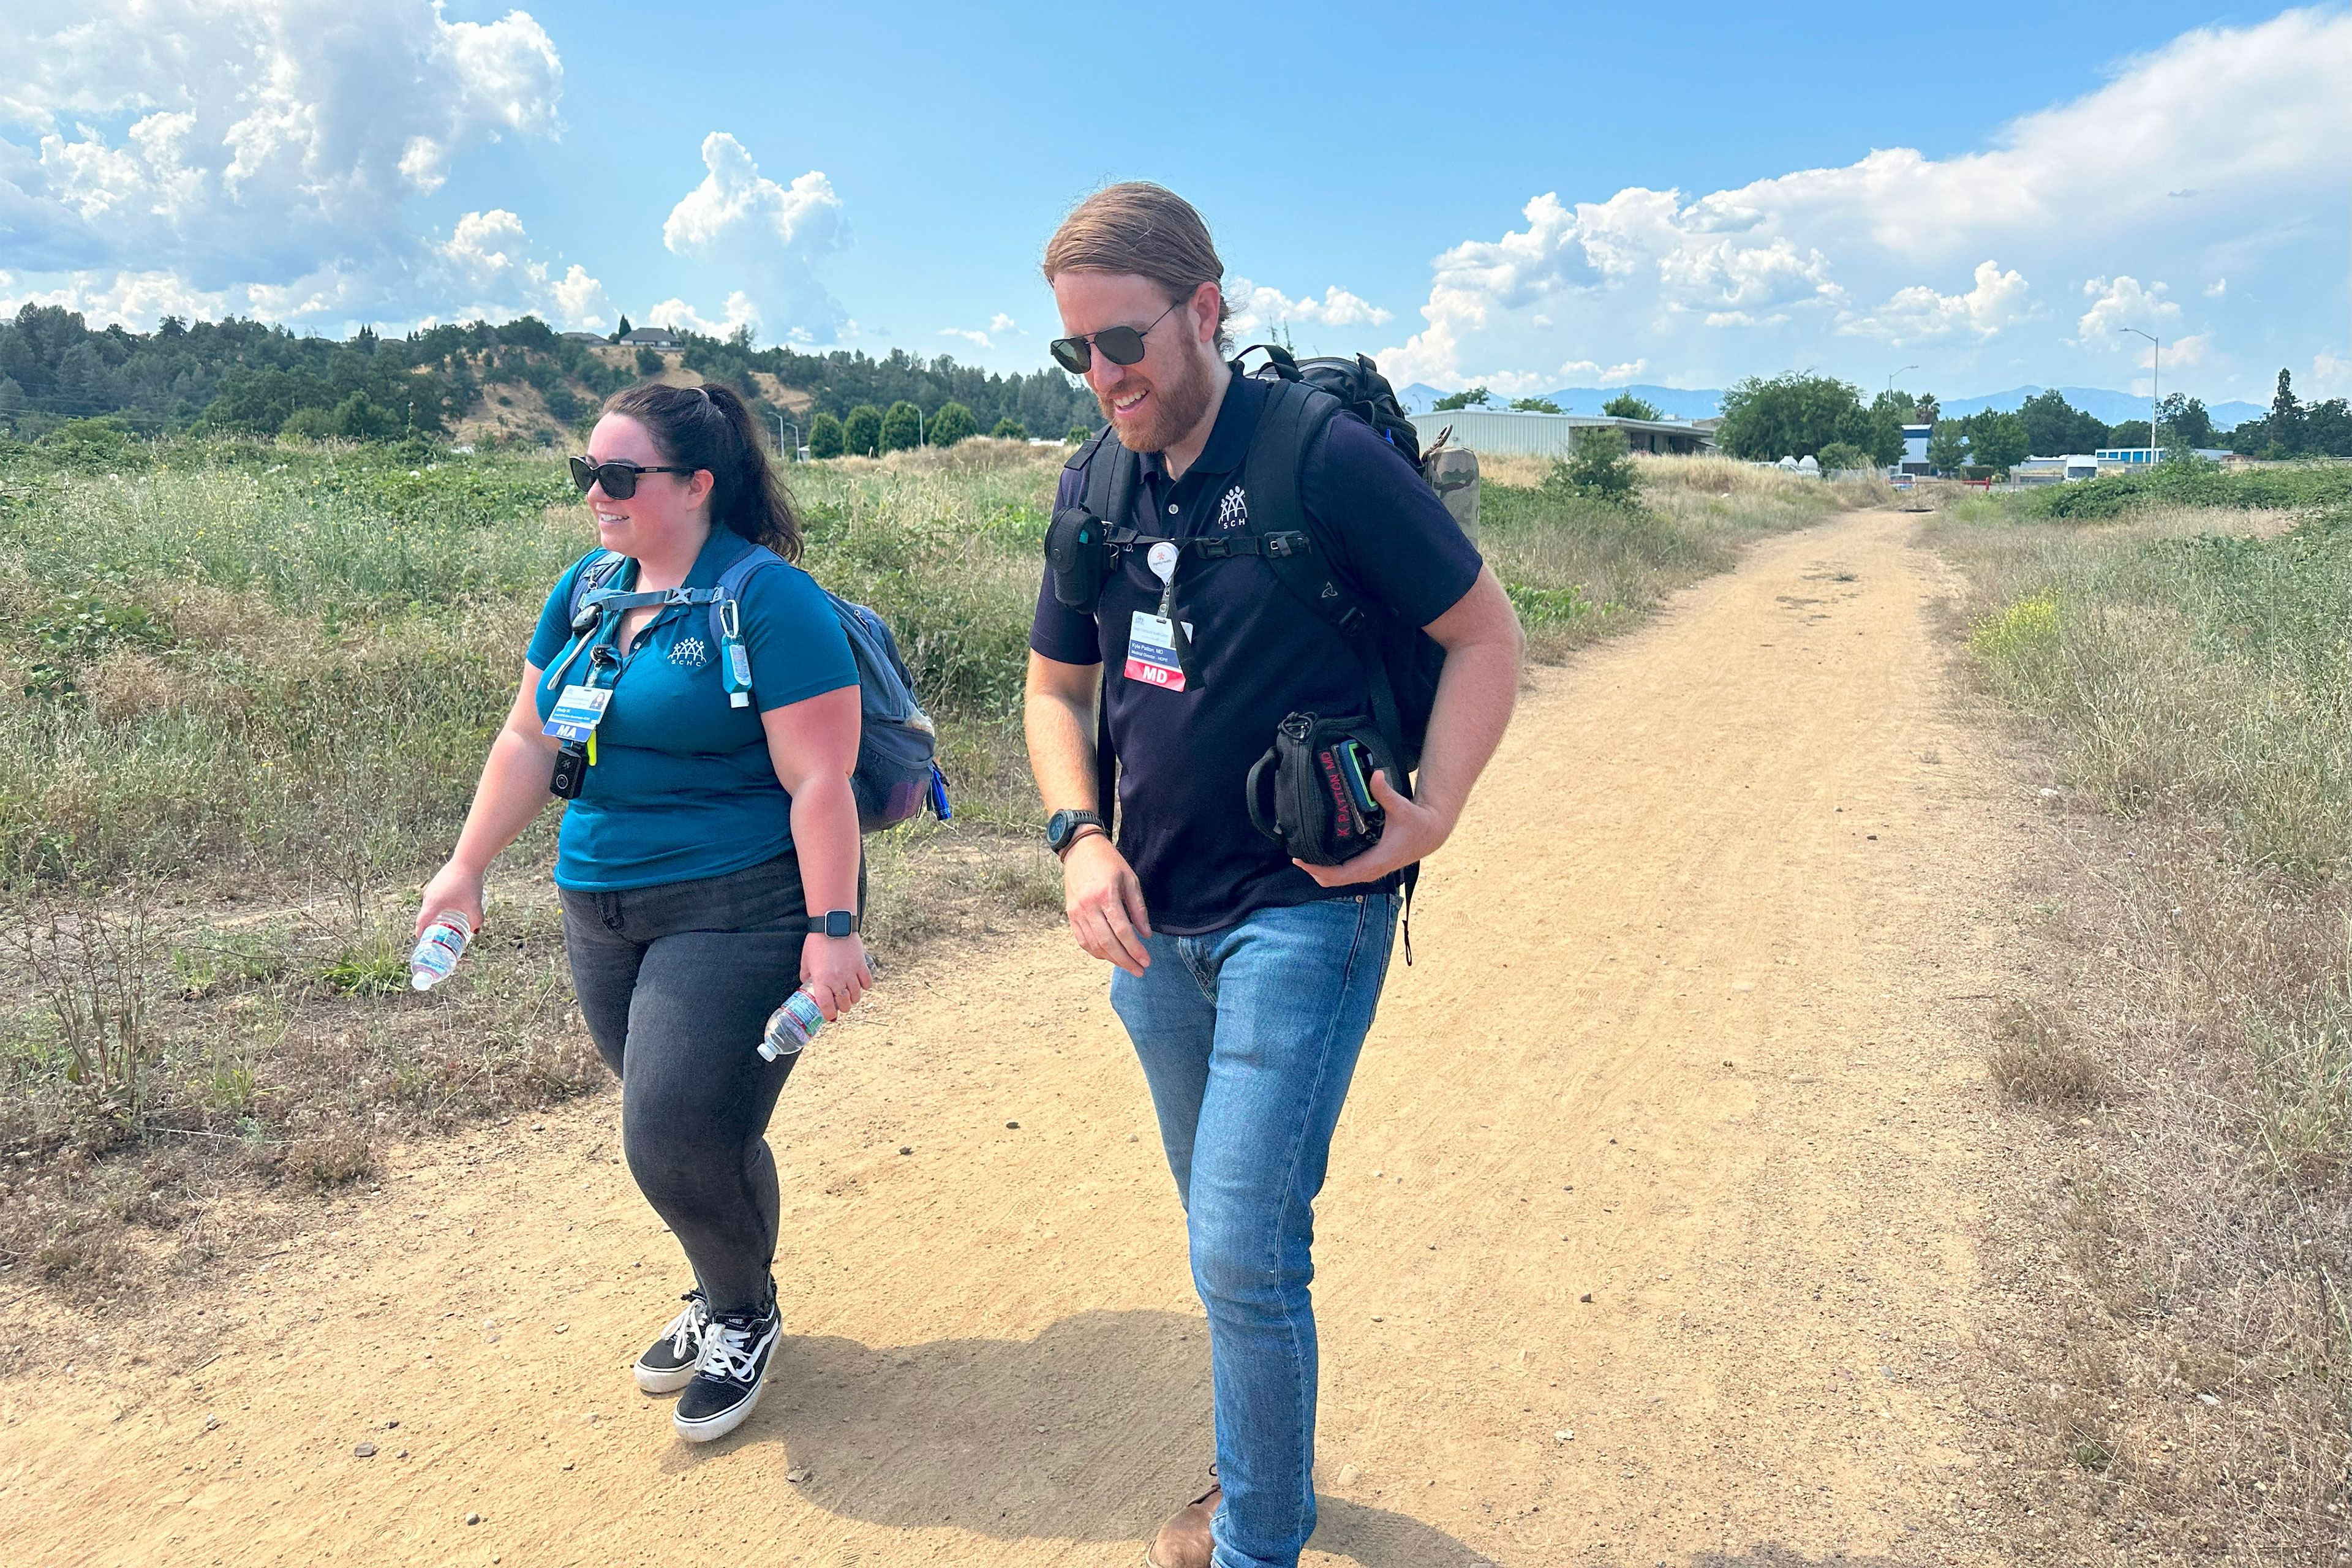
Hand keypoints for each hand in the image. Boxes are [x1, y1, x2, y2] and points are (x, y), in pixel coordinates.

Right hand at [415, 861, 485, 939]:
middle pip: (425, 915)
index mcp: (433, 903)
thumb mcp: (474, 905)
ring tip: (443, 923)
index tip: (423, 941)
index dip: (421, 933)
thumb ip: (476, 921)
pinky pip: (434, 898)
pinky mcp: (437, 882)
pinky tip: (449, 908)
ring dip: (434, 915)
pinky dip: (438, 905)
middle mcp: (429, 896)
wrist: (468, 860)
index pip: (421, 922)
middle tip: (436, 936)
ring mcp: (432, 887)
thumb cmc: (469, 883)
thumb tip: (475, 931)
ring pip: (430, 905)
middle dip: (429, 926)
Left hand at [800, 933, 874, 1021]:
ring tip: (850, 996)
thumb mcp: (806, 961)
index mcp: (821, 980)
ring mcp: (851, 973)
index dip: (828, 1015)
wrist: (833, 925)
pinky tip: (860, 985)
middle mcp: (837, 980)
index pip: (826, 1006)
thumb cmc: (816, 942)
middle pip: (844, 1004)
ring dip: (853, 999)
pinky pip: (867, 983)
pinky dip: (865, 987)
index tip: (829, 1016)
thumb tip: (806, 985)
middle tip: (840, 1005)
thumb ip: (806, 976)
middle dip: (842, 1008)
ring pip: (856, 996)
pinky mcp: (861, 965)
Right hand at [1061, 833, 1151, 975]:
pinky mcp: (1070, 914)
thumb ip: (1138, 908)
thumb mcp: (1130, 879)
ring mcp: (1077, 912)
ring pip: (1094, 945)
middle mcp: (1088, 906)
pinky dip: (1096, 952)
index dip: (1135, 949)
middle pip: (1107, 942)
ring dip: (1112, 959)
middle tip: (1139, 970)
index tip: (1146, 961)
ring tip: (1127, 965)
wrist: (1080, 850)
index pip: (1122, 930)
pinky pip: (1082, 940)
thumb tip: (1146, 935)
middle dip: (1125, 960)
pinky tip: (1109, 956)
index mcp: (1106, 895)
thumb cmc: (1109, 863)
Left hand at [1294, 770, 1452, 887]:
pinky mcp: (1371, 866)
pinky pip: (1346, 874)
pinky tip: (1322, 856)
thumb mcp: (1402, 807)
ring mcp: (1371, 871)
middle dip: (1315, 871)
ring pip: (1340, 879)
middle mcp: (1371, 870)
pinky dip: (1332, 869)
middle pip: (1335, 880)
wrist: (1431, 834)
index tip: (1300, 860)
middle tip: (1297, 856)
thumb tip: (1375, 775)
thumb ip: (1385, 792)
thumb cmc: (1417, 823)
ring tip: (1305, 857)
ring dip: (1322, 871)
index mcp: (1376, 861)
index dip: (1318, 869)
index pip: (1341, 874)